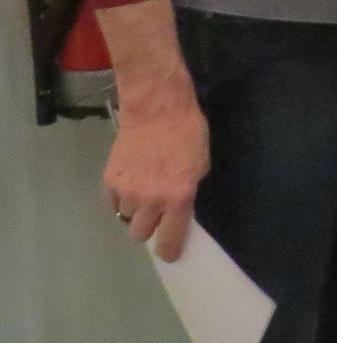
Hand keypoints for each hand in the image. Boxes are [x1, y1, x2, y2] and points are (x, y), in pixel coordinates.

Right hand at [104, 89, 207, 261]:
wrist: (157, 109)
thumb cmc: (187, 133)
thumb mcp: (200, 165)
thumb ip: (187, 191)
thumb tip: (177, 209)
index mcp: (179, 197)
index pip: (169, 239)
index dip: (168, 251)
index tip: (168, 253)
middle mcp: (151, 200)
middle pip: (140, 234)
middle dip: (148, 227)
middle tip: (154, 213)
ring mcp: (128, 192)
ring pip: (126, 218)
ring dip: (134, 210)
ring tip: (142, 189)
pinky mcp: (109, 181)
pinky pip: (113, 203)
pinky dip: (120, 198)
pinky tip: (129, 182)